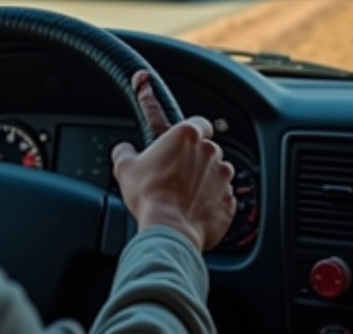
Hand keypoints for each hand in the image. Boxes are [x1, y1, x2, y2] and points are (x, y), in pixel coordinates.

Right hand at [111, 71, 235, 252]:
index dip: (191, 132)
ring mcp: (223, 177)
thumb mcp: (125, 167)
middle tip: (176, 172)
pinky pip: (223, 196)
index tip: (182, 142)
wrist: (169, 229)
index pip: (199, 122)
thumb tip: (123, 150)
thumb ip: (124, 150)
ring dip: (206, 179)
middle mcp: (210, 152)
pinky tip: (195, 208)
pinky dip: (213, 200)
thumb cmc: (149, 195)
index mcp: (187, 135)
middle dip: (195, 158)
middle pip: (207, 149)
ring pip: (218, 172)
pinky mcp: (229, 201)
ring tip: (185, 193)